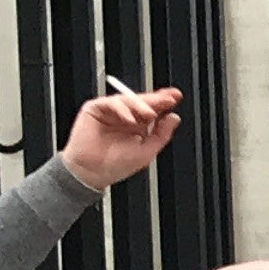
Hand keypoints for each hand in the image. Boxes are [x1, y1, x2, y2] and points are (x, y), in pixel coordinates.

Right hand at [61, 86, 184, 189]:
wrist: (92, 172)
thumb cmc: (116, 165)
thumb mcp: (147, 151)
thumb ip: (161, 135)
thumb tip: (174, 118)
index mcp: (138, 126)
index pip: (152, 110)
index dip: (163, 102)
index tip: (176, 96)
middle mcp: (125, 117)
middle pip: (142, 102)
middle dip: (155, 99)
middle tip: (167, 99)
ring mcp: (111, 112)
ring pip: (128, 100)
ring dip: (140, 105)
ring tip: (150, 114)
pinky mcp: (95, 109)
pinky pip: (111, 102)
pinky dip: (122, 108)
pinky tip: (129, 118)